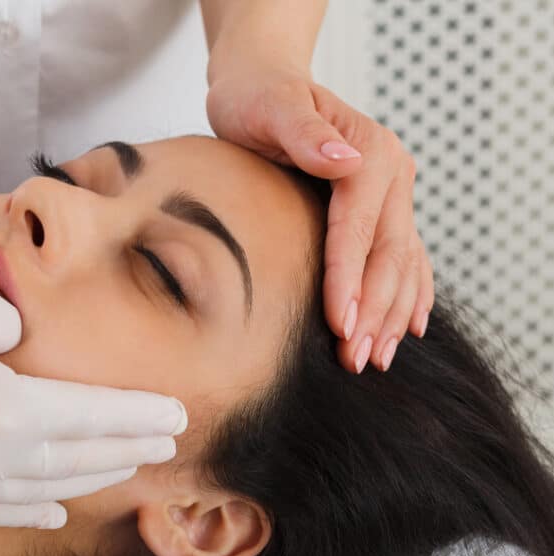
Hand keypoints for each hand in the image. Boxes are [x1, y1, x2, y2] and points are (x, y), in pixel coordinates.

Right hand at [0, 254, 186, 527]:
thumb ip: (20, 340)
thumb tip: (29, 360)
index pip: (90, 417)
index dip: (138, 417)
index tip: (179, 415)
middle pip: (73, 460)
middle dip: (125, 450)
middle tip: (166, 443)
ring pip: (36, 490)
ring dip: (86, 480)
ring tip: (126, 470)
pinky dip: (27, 509)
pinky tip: (54, 509)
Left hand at [206, 63, 433, 373]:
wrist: (263, 85)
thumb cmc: (257, 99)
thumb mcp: (271, 108)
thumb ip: (304, 133)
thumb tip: (344, 161)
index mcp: (369, 153)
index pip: (360, 229)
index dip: (349, 279)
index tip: (340, 325)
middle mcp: (391, 173)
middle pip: (389, 254)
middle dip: (374, 312)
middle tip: (357, 360)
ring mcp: (392, 193)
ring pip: (404, 263)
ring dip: (393, 315)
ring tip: (377, 360)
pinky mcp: (381, 209)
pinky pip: (405, 258)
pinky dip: (408, 296)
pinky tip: (407, 330)